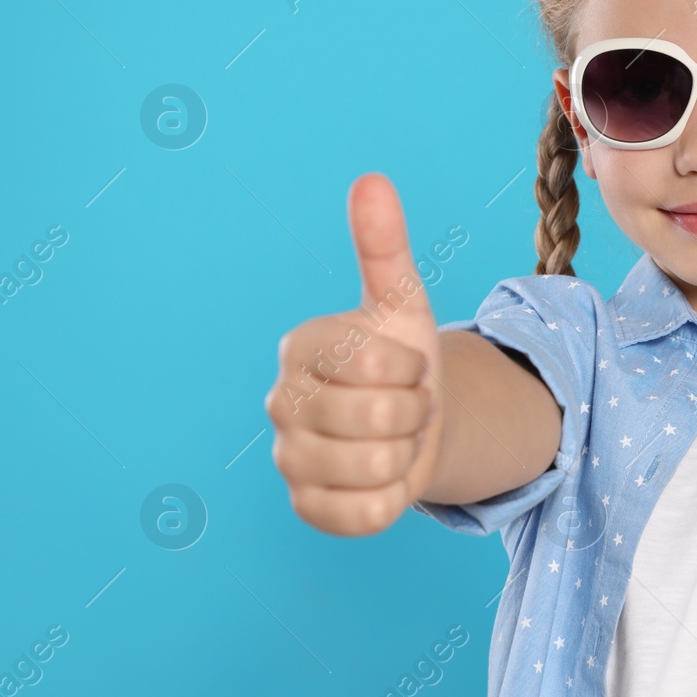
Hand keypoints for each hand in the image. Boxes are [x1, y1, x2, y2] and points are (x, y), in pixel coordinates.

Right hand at [264, 174, 445, 534]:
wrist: (414, 423)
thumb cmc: (403, 357)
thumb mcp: (402, 302)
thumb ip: (383, 245)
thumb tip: (371, 181)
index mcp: (302, 346)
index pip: (378, 365)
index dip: (414, 371)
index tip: (408, 367)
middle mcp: (282, 402)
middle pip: (378, 421)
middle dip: (415, 414)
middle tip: (406, 405)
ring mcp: (288, 458)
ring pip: (375, 469)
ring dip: (407, 455)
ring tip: (396, 437)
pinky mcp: (307, 508)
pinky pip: (365, 515)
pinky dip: (392, 498)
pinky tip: (385, 476)